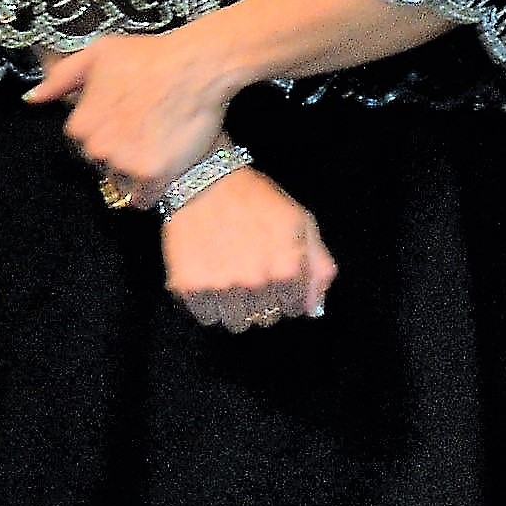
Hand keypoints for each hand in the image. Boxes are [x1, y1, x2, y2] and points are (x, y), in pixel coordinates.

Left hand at [28, 27, 236, 202]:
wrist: (198, 67)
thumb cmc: (151, 56)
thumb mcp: (99, 54)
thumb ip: (62, 78)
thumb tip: (32, 99)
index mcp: (80, 124)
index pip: (85, 143)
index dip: (108, 133)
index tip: (127, 122)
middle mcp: (97, 147)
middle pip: (102, 164)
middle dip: (120, 153)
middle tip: (147, 133)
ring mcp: (124, 163)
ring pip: (122, 181)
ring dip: (135, 172)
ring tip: (160, 148)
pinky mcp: (153, 175)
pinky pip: (143, 198)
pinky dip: (151, 190)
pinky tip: (163, 170)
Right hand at [158, 167, 336, 330]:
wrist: (204, 181)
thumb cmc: (258, 199)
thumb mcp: (301, 222)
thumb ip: (317, 265)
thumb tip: (314, 309)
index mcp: (288, 269)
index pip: (294, 309)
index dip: (286, 295)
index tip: (276, 280)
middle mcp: (256, 283)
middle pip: (265, 318)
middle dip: (262, 302)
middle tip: (250, 276)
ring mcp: (221, 287)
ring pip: (235, 323)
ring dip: (235, 308)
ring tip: (229, 280)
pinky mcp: (188, 287)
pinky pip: (205, 317)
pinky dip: (208, 306)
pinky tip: (210, 280)